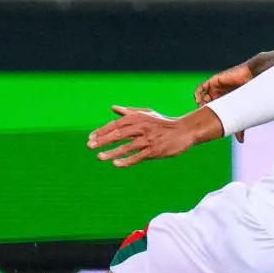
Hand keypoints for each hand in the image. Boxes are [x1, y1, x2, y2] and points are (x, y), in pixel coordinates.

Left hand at [89, 105, 224, 167]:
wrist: (183, 131)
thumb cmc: (162, 122)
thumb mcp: (146, 114)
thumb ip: (128, 112)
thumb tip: (113, 108)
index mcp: (137, 118)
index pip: (115, 124)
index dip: (102, 131)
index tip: (90, 138)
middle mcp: (141, 127)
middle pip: (118, 134)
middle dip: (102, 140)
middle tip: (90, 146)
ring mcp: (147, 140)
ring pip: (126, 147)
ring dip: (111, 152)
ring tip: (99, 157)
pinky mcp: (154, 151)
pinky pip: (137, 157)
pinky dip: (126, 160)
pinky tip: (116, 164)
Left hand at [195, 62, 252, 142]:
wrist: (252, 79)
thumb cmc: (250, 95)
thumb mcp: (242, 114)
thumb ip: (240, 127)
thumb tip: (241, 141)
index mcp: (224, 103)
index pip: (211, 111)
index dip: (207, 116)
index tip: (205, 124)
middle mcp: (218, 95)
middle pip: (205, 104)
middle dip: (202, 110)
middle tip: (202, 118)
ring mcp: (215, 88)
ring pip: (202, 97)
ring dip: (200, 103)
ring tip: (202, 108)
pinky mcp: (213, 81)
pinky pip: (201, 87)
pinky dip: (198, 93)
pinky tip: (199, 100)